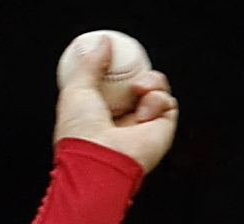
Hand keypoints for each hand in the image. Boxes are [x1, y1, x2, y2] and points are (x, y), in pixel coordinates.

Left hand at [53, 31, 178, 173]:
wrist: (99, 160)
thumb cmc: (81, 133)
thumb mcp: (76, 88)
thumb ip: (92, 63)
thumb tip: (105, 43)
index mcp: (101, 114)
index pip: (116, 87)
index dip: (120, 71)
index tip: (117, 59)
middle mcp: (124, 122)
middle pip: (140, 85)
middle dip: (138, 73)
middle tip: (131, 71)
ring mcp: (143, 127)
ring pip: (158, 90)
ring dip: (151, 81)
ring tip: (138, 88)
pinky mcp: (162, 131)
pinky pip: (167, 102)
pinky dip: (157, 99)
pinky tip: (144, 112)